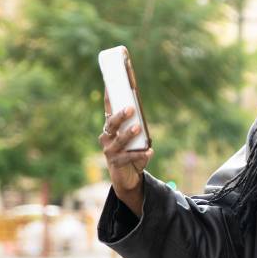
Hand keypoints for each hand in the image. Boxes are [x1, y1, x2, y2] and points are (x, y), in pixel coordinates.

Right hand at [99, 93, 152, 215]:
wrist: (127, 176)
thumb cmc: (132, 151)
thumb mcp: (137, 138)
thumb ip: (138, 129)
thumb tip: (141, 122)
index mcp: (110, 127)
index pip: (109, 108)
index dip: (109, 95)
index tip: (111, 81)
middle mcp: (106, 137)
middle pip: (112, 123)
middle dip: (121, 116)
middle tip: (131, 108)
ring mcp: (109, 150)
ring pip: (118, 140)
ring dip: (128, 133)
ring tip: (138, 128)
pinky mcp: (116, 162)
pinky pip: (128, 157)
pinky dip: (140, 154)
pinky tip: (150, 151)